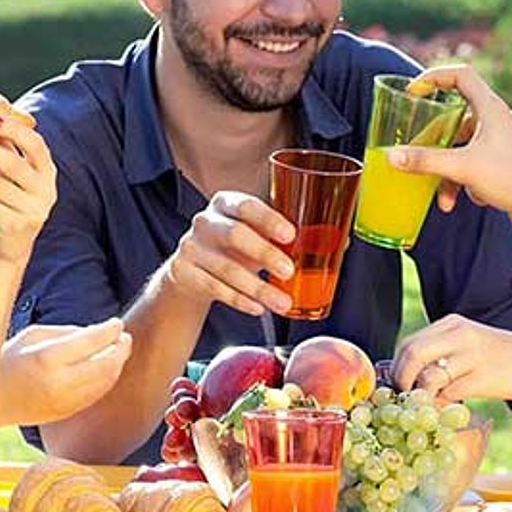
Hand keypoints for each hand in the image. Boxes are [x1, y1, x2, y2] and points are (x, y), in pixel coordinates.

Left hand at [0, 109, 57, 264]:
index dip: (15, 131)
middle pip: (14, 166)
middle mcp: (45, 192)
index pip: (37, 146)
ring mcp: (30, 211)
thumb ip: (6, 147)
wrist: (11, 242)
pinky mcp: (12, 225)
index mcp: (48, 172)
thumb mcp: (14, 171)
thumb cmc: (11, 196)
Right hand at [0, 318, 132, 427]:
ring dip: (116, 365)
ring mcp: (64, 402)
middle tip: (125, 337)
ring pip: (104, 382)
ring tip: (118, 350)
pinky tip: (105, 368)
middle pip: (106, 365)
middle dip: (121, 349)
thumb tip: (98, 333)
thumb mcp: (32, 336)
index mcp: (48, 358)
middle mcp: (59, 382)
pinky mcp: (65, 413)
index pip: (92, 341)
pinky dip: (105, 380)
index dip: (110, 330)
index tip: (117, 323)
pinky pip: (95, 395)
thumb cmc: (7, 359)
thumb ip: (67, 332)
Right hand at [164, 191, 297, 317]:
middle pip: (234, 235)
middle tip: (289, 271)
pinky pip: (214, 288)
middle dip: (264, 253)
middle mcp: (205, 222)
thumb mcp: (252, 234)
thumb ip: (279, 236)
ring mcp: (190, 247)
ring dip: (258, 288)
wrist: (191, 270)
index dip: (268, 219)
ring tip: (283, 303)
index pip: (246, 206)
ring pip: (226, 269)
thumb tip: (329, 246)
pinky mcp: (183, 273)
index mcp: (225, 204)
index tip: (290, 235)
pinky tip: (258, 308)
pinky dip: (239, 300)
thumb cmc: (233, 247)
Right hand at [383, 64, 511, 225]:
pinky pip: (471, 163)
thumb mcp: (463, 167)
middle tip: (414, 145)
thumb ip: (425, 161)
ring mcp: (498, 140)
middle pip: (454, 114)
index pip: (461, 75)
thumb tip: (391, 156)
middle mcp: (495, 119)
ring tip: (443, 197)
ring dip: (446, 170)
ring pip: (460, 146)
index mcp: (490, 108)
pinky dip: (462, 180)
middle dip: (433, 137)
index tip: (413, 90)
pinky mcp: (500, 161)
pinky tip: (468, 199)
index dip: (434, 76)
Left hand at [395, 314, 511, 403]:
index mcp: (452, 324)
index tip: (397, 385)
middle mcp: (459, 335)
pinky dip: (442, 403)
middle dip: (402, 380)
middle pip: (413, 354)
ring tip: (427, 403)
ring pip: (429, 376)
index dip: (397, 367)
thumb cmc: (499, 356)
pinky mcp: (483, 377)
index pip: (409, 343)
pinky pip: (450, 393)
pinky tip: (447, 407)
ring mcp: (471, 355)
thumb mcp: (468, 342)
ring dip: (422, 395)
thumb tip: (408, 375)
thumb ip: (441, 352)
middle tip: (405, 397)